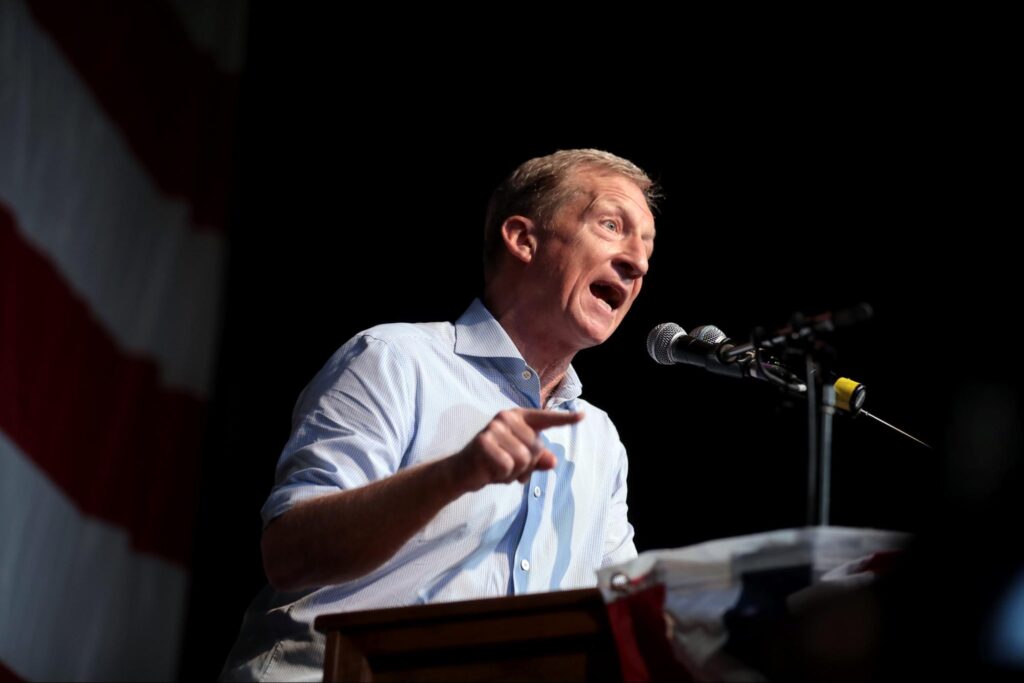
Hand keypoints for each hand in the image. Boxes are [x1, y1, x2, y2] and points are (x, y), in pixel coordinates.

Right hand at [453, 408, 583, 491]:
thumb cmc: (494, 462)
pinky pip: (508, 466)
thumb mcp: (520, 462)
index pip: (545, 419)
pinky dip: (502, 475)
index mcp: (518, 418)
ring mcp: (494, 428)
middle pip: (536, 448)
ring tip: (498, 468)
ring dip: (513, 472)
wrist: (463, 471)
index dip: (565, 420)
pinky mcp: (483, 442)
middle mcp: (507, 417)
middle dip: (526, 466)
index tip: (582, 416)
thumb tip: (552, 462)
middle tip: (507, 466)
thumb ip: (538, 460)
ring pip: (524, 459)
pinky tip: (490, 471)